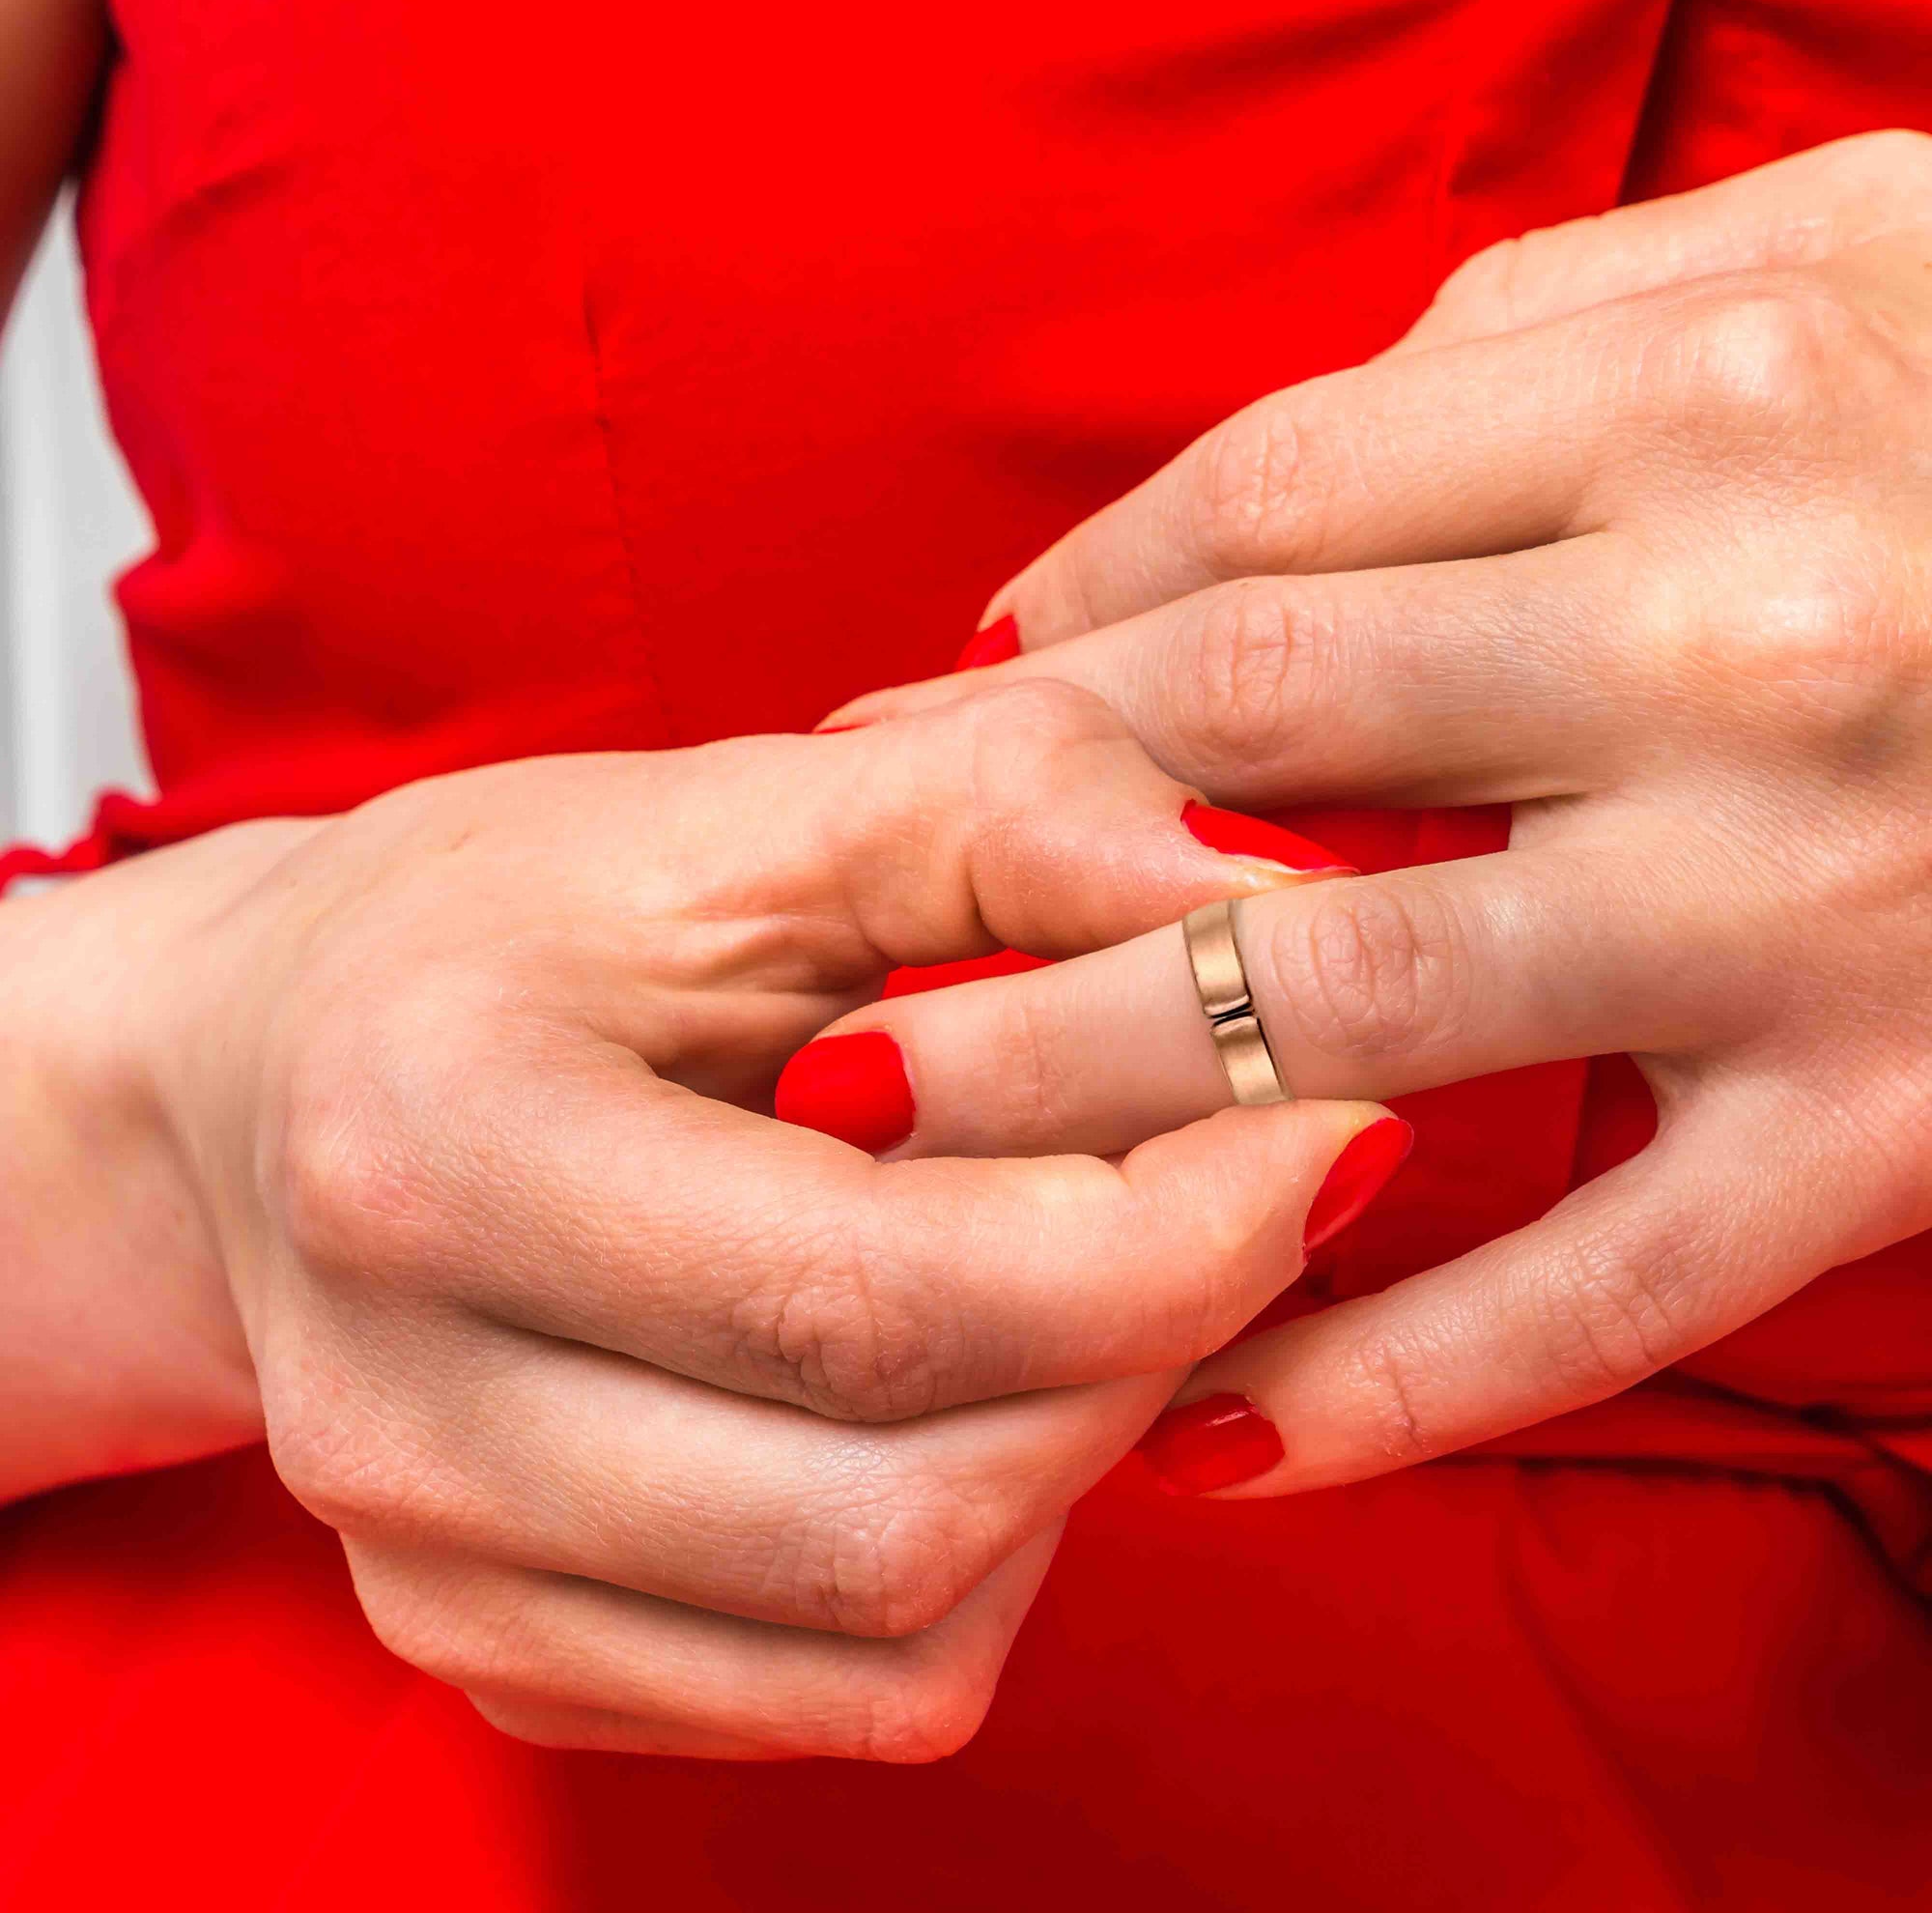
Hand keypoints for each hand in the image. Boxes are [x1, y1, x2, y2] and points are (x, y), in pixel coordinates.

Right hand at [41, 684, 1377, 1755]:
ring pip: (894, 1639)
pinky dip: (978, 1558)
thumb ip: (1007, 812)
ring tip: (1091, 1277)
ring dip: (1075, 1462)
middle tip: (1235, 1197)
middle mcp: (400, 1409)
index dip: (1164, 1241)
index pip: (869, 1295)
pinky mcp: (488, 1650)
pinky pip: (837, 1695)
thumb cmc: (512, 920)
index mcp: (441, 1150)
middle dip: (1148, 1357)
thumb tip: (1270, 896)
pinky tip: (968, 1390)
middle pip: (901, 1510)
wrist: (269, 1075)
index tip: (1325, 1131)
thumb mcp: (740, 808)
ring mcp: (431, 1569)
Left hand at [809, 133, 1931, 1494]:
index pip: (1264, 516)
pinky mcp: (1893, 1136)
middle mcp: (1732, 655)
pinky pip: (1593, 1293)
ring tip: (887, 1151)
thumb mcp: (1834, 258)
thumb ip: (1532, 343)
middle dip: (997, 839)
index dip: (1062, 613)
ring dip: (1081, 1088)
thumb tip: (1260, 488)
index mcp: (1706, 407)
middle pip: (1242, 747)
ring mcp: (1805, 914)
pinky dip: (1387, 1378)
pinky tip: (1206, 1432)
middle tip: (826, 920)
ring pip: (1347, 1014)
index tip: (937, 703)